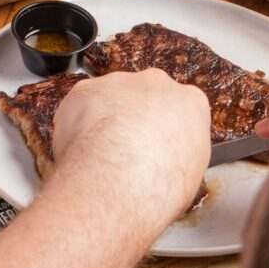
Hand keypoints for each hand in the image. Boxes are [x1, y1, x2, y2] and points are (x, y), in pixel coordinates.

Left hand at [53, 69, 210, 225]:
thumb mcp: (189, 175)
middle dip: (134, 118)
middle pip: (144, 96)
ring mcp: (119, 83)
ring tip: (99, 154)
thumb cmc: (162, 184)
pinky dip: (77, 123)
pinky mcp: (86, 89)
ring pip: (110, 98)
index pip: (181, 109)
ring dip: (104, 120)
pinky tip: (79, 148)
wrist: (121, 178)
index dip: (164, 130)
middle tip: (124, 150)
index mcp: (190, 103)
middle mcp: (156, 83)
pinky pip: (80, 105)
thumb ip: (179, 154)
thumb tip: (165, 164)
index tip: (155, 147)